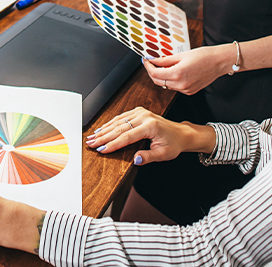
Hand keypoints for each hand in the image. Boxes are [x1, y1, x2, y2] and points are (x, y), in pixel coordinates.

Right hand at [85, 107, 204, 164]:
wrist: (181, 133)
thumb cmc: (173, 144)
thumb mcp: (163, 154)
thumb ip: (149, 157)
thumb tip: (135, 159)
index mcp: (150, 126)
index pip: (127, 136)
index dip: (113, 144)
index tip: (102, 150)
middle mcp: (144, 117)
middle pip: (119, 128)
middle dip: (103, 137)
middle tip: (91, 143)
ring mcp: (141, 113)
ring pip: (118, 121)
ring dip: (104, 130)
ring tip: (92, 137)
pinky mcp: (138, 112)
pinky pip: (121, 117)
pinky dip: (110, 124)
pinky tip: (101, 129)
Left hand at [142, 45, 233, 94]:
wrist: (219, 62)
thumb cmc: (203, 56)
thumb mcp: (181, 55)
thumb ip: (165, 60)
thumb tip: (152, 60)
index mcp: (177, 74)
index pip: (154, 73)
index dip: (147, 66)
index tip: (145, 60)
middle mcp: (181, 84)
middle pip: (158, 81)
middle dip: (152, 72)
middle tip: (150, 62)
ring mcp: (186, 90)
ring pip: (166, 85)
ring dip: (162, 77)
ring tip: (162, 66)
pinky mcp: (190, 91)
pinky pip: (175, 87)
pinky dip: (171, 80)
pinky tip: (174, 72)